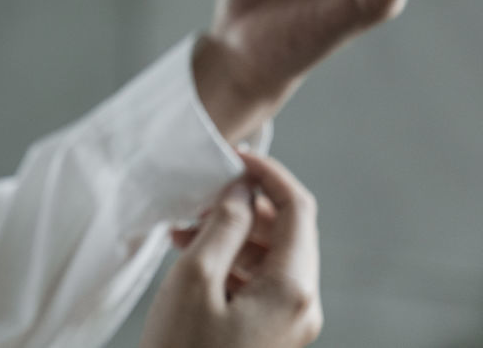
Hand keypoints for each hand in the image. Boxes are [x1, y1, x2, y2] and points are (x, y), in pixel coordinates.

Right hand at [140, 153, 322, 347]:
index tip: (230, 157)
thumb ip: (223, 226)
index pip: (297, 208)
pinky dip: (231, 261)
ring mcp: (290, 325)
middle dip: (244, 205)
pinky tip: (191, 258)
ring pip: (272, 256)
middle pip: (288, 231)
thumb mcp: (194, 280)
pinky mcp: (271, 336)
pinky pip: (261, 283)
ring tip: (183, 230)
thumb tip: (241, 191)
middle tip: (198, 198)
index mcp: (293, 288)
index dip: (267, 173)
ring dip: (233, 233)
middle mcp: (303, 306)